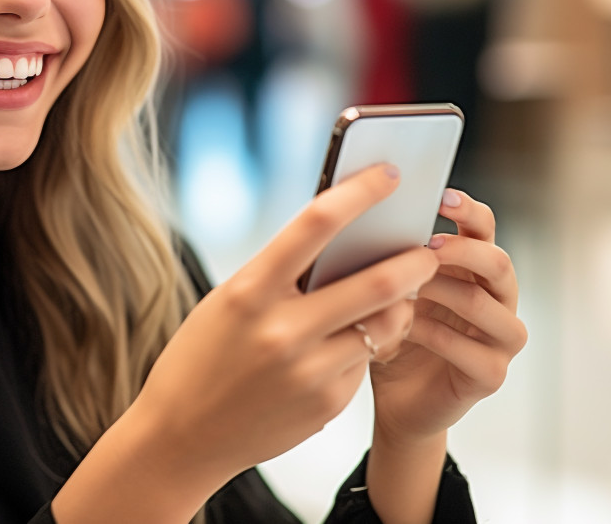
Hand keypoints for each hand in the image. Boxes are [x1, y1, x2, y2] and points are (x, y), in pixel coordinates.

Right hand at [129, 164, 439, 488]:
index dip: (360, 193)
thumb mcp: (230, 301)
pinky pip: (364, 361)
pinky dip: (367, 344)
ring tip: (403, 295)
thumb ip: (282, 274)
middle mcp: (282, 329)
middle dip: (413, 262)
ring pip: (383, 325)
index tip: (389, 175)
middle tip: (429, 251)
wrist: (181, 435)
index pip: (316, 224)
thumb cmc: (203, 355)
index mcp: (249, 290)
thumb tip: (345, 240)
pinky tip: (352, 343)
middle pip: (375, 282)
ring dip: (402, 305)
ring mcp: (308, 371)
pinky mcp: (327, 404)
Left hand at [369, 188, 527, 444]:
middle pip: (497, 263)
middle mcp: (497, 298)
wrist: (393, 400)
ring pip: (486, 305)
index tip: (440, 195)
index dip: (467, 210)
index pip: (484, 228)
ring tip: (407, 288)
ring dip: (444, 293)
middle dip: (462, 251)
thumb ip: (387, 257)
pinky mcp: (492, 374)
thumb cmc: (388, 333)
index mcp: (473, 268)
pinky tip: (405, 329)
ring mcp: (501, 339)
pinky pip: (472, 351)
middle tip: (426, 247)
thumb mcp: (384, 289)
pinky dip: (436, 337)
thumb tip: (363, 215)